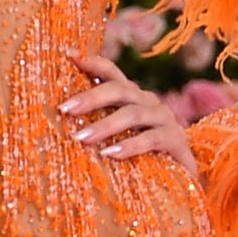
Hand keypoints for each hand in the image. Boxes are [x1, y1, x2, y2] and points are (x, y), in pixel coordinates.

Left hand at [58, 52, 195, 169]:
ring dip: (105, 125)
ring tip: (80, 138)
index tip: (69, 54)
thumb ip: (93, 129)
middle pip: (120, 89)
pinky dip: (131, 145)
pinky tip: (111, 154)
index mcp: (131, 98)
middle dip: (90, 97)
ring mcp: (164, 119)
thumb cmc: (138, 160)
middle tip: (64, 109)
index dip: (92, 62)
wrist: (179, 182)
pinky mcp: (176, 140)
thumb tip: (59, 123)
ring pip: (133, 114)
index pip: (112, 73)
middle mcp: (148, 102)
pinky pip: (152, 138)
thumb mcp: (113, 141)